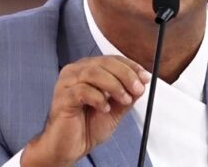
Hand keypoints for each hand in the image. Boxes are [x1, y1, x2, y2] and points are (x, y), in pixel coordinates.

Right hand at [21, 55, 149, 166]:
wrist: (69, 147)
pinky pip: (82, 90)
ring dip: (114, 85)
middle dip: (126, 75)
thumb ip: (127, 96)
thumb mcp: (115, 110)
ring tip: (123, 100)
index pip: (112, 59)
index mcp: (88, 70)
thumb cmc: (87, 127)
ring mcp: (67, 83)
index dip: (130, 66)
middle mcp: (76, 72)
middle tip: (137, 89)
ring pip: (94, 73)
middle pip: (104, 62)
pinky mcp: (62, 97)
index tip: (145, 77)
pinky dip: (98, 98)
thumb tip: (141, 84)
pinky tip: (104, 109)